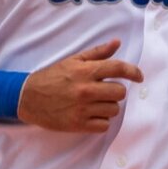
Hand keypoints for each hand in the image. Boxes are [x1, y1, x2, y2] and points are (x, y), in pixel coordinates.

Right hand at [18, 39, 141, 133]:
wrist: (28, 98)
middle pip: (120, 92)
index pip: (118, 68)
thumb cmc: (51, 77)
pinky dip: (101, 121)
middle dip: (116, 92)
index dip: (134, 72)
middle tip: (105, 91)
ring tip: (95, 104)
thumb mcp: (72, 61)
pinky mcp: (78, 125)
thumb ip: (97, 53)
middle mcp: (85, 89)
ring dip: (108, 107)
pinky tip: (91, 115)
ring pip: (113, 110)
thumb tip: (116, 43)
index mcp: (85, 71)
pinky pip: (104, 125)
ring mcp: (82, 109)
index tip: (139, 77)